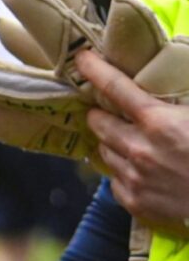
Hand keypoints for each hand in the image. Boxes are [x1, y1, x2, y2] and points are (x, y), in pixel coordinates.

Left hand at [79, 48, 188, 236]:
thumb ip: (184, 99)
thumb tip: (174, 78)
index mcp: (159, 122)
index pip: (115, 87)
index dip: (95, 69)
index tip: (81, 59)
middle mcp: (139, 149)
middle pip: (99, 122)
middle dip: (101, 114)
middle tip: (109, 112)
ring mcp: (134, 177)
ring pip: (105, 151)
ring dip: (112, 143)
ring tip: (129, 142)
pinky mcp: (134, 201)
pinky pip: (114, 180)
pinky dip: (123, 172)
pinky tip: (140, 171)